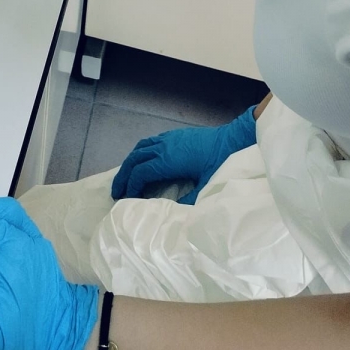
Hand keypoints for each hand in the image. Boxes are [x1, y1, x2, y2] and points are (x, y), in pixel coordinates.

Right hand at [111, 106, 256, 202]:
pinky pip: (150, 142)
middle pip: (135, 159)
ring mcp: (168, 139)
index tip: (126, 199)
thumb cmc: (221, 162)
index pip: (141, 172)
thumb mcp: (207, 186)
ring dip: (130, 162)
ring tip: (125, 177)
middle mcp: (164, 147)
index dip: (131, 186)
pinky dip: (141, 153)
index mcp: (168, 160)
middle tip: (116, 191)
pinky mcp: (174, 135)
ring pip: (140, 147)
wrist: (234, 138)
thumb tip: (174, 213)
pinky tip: (143, 162)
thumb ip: (189, 200)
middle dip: (124, 175)